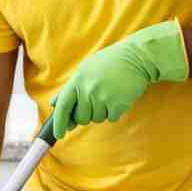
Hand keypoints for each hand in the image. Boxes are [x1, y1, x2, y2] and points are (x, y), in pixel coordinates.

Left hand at [50, 19, 187, 139]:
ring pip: (96, 119)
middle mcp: (88, 89)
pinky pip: (111, 118)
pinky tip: (119, 97)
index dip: (59, 123)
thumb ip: (70, 88)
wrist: (137, 56)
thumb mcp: (86, 69)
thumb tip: (54, 103)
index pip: (63, 106)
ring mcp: (102, 97)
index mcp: (78, 80)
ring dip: (102, 112)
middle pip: (81, 118)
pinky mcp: (117, 104)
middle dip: (87, 115)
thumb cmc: (110, 62)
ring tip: (110, 95)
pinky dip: (114, 112)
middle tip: (98, 100)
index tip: (59, 134)